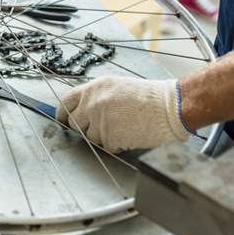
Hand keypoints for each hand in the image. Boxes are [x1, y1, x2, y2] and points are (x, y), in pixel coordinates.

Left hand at [55, 76, 190, 152]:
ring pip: (90, 138)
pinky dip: (118, 145)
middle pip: (74, 123)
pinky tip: (130, 134)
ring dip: (104, 137)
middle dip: (85, 128)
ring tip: (124, 126)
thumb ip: (95, 97)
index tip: (63, 121)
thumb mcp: (116, 88)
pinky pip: (107, 147)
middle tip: (104, 126)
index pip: (66, 101)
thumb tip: (80, 112)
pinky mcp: (112, 136)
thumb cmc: (149, 98)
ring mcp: (101, 120)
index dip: (62, 113)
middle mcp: (94, 102)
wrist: (171, 106)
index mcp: (94, 88)